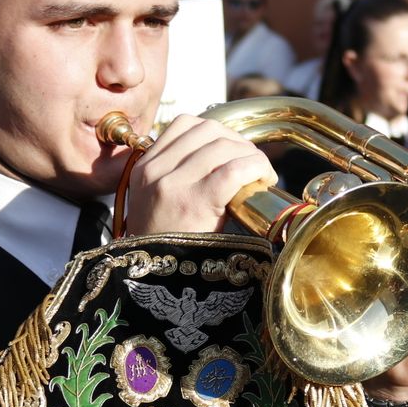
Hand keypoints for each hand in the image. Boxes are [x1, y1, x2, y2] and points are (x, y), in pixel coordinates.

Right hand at [122, 115, 276, 235]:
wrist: (153, 282)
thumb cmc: (165, 246)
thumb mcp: (156, 201)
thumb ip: (176, 175)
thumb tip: (221, 155)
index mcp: (144, 167)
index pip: (184, 124)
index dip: (217, 132)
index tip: (232, 150)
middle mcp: (155, 171)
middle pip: (208, 130)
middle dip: (237, 142)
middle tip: (251, 164)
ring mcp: (173, 184)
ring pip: (223, 146)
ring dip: (250, 155)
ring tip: (259, 175)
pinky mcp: (195, 200)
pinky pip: (234, 169)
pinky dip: (255, 168)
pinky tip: (263, 180)